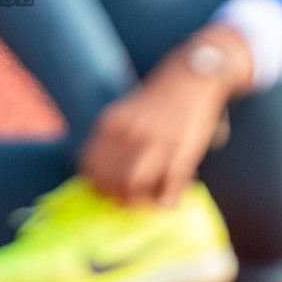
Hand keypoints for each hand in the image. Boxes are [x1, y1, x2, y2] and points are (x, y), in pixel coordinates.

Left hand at [79, 27, 251, 206]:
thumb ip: (112, 141)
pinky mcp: (180, 153)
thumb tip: (100, 178)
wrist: (191, 79)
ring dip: (139, 202)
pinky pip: (165, 189)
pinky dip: (164, 201)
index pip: (90, 167)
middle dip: (118, 197)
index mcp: (111, 124)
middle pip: (110, 181)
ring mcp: (154, 144)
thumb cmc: (158, 102)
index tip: (108, 190)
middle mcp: (129, 134)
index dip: (97, 185)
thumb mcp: (125, 115)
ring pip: (132, 186)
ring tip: (149, 200)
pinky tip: (168, 198)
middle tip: (130, 199)